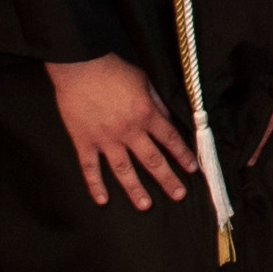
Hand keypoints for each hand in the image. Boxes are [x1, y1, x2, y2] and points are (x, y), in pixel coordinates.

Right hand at [48, 52, 193, 206]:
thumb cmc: (113, 69)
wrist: (80, 66)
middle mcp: (129, 131)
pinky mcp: (84, 141)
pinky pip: (90, 168)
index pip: (170, 139)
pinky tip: (102, 199)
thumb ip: (156, 102)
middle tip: (178, 194)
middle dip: (167, 179)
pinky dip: (95, 185)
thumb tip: (167, 119)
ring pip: (123, 170)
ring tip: (145, 205)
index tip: (192, 168)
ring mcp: (105, 139)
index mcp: (146, 114)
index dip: (182, 154)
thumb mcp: (144, 81)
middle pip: (152, 160)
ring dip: (135, 189)